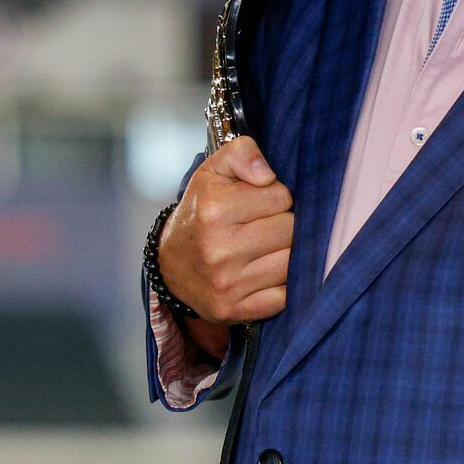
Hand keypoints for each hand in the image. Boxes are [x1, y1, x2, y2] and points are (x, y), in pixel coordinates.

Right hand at [156, 134, 293, 348]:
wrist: (171, 265)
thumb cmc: (200, 212)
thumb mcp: (213, 172)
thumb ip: (242, 153)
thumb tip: (268, 175)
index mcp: (214, 212)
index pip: (282, 197)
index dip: (275, 197)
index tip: (258, 204)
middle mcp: (219, 250)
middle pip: (291, 231)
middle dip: (283, 225)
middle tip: (262, 227)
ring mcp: (227, 284)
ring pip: (292, 263)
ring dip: (285, 254)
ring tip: (264, 249)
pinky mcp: (235, 310)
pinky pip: (284, 296)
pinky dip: (281, 285)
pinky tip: (264, 274)